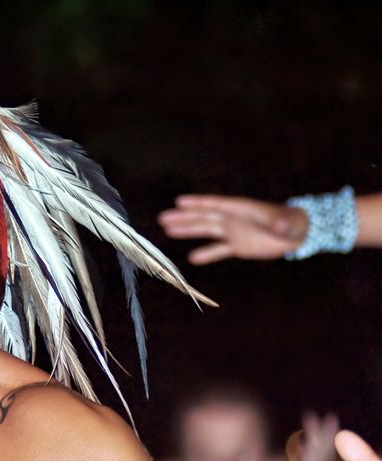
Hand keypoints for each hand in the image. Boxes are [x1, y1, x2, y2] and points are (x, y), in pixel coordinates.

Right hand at [158, 195, 308, 264]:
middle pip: (204, 216)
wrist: (297, 233)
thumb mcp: (286, 223)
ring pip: (206, 230)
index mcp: (241, 209)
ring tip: (168, 229)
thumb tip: (276, 225)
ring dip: (188, 230)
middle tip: (163, 218)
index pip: (215, 204)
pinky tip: (192, 258)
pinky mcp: (237, 245)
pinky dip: (206, 254)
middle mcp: (233, 219)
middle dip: (184, 217)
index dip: (197, 203)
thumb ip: (279, 224)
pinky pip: (218, 249)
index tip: (179, 202)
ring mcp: (233, 232)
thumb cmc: (292, 224)